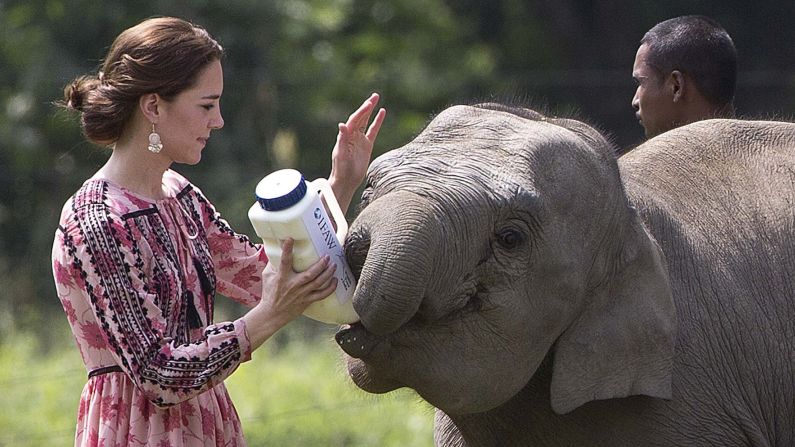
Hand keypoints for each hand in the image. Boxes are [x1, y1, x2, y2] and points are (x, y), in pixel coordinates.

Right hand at [242, 238, 336, 348]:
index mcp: (281, 277)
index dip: (286, 250)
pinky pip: (322, 295)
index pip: (284, 261)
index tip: (290, 239)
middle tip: (327, 256)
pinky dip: (330, 288)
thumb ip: (273, 263)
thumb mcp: (267, 276)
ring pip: (318, 283)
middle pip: (310, 274)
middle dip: (320, 264)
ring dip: (328, 273)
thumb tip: (278, 249)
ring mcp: (302, 294)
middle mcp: (293, 285)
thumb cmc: (269, 293)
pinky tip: (335, 281)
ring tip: (334, 265)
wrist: (272, 314)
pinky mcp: (307, 301)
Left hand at [329, 93, 386, 212]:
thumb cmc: (341, 169)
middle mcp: (352, 135)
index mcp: (346, 136)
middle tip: (374, 96)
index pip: (354, 120)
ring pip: (366, 121)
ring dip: (370, 110)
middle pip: (360, 117)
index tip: (369, 104)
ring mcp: (360, 139)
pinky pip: (373, 130)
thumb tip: (341, 125)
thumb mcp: (341, 154)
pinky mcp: (366, 145)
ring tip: (376, 99)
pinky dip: (377, 122)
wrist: (346, 180)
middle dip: (367, 106)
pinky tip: (382, 113)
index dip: (361, 112)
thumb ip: (342, 139)